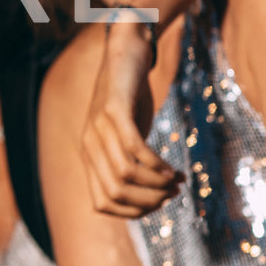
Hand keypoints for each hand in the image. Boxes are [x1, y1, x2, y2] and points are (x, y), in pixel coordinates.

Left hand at [79, 23, 180, 216]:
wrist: (125, 53)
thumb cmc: (130, 98)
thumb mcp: (128, 135)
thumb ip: (132, 162)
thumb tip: (153, 194)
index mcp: (89, 155)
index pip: (102, 203)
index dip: (133, 212)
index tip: (159, 204)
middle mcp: (89, 144)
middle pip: (115, 193)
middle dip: (148, 202)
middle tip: (172, 193)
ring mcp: (99, 127)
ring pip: (125, 174)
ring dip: (156, 185)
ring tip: (176, 181)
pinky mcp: (114, 110)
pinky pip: (134, 148)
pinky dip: (156, 164)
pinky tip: (172, 169)